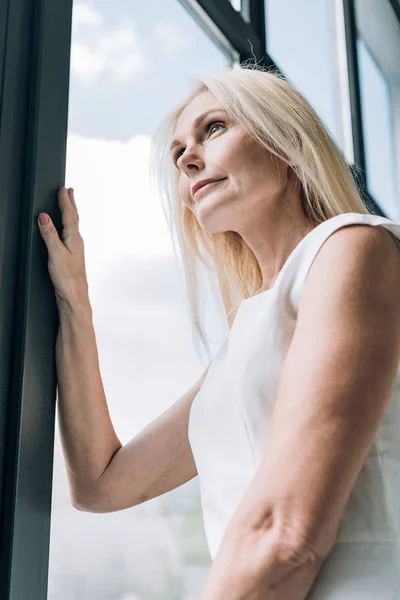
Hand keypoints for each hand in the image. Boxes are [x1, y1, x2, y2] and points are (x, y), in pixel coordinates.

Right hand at [37, 187, 89, 306]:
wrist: (74, 297)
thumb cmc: (68, 279)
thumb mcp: (56, 254)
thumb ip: (50, 234)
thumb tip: (44, 217)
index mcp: (74, 239)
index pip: (69, 215)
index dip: (65, 201)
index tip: (63, 188)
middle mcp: (77, 242)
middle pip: (74, 218)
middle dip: (71, 203)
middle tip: (70, 191)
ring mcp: (75, 250)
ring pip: (72, 226)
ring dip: (70, 213)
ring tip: (69, 205)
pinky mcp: (71, 257)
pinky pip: (69, 235)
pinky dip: (67, 226)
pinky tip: (66, 231)